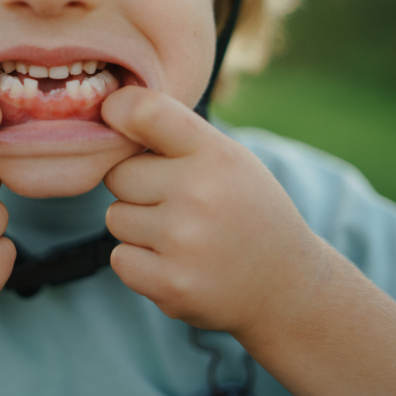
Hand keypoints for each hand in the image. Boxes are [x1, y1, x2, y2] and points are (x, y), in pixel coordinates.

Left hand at [100, 86, 323, 335]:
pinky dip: (139, 264)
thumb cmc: (243, 209)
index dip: (118, 110)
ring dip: (137, 228)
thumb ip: (174, 133)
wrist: (286, 285)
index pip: (145, 112)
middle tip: (175, 203)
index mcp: (215, 154)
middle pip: (118, 175)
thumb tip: (109, 111)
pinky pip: (120, 259)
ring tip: (181, 235)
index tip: (113, 115)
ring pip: (115, 218)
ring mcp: (183, 241)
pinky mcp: (171, 284)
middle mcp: (199, 193)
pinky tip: (176, 263)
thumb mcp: (227, 158)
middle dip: (136, 188)